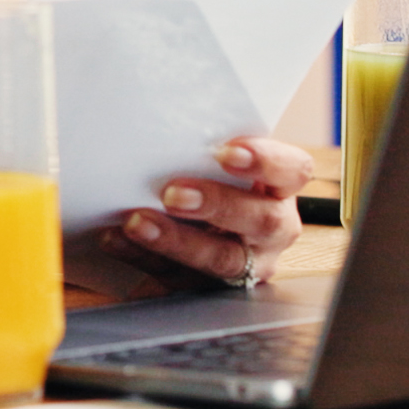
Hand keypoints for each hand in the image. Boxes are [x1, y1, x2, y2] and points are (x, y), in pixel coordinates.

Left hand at [108, 136, 310, 288]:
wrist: (201, 220)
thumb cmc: (209, 177)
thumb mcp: (216, 161)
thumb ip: (201, 148)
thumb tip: (158, 122)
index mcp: (281, 186)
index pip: (292, 170)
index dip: (265, 161)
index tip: (226, 152)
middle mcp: (273, 228)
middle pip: (260, 220)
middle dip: (216, 205)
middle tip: (173, 194)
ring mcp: (246, 262)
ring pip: (221, 260)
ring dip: (176, 241)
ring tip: (137, 222)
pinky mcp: (210, 286)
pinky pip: (179, 277)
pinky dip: (142, 257)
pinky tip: (116, 239)